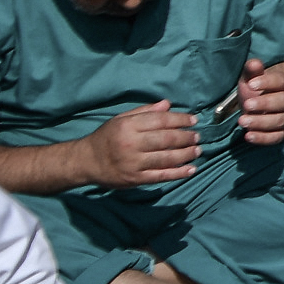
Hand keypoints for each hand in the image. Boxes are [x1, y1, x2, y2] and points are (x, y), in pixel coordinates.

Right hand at [80, 101, 201, 189]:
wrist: (86, 162)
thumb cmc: (107, 138)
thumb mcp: (121, 120)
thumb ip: (144, 112)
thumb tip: (167, 104)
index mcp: (127, 126)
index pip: (160, 120)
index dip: (180, 119)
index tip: (193, 120)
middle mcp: (131, 144)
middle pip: (166, 139)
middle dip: (186, 137)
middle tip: (197, 136)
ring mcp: (133, 163)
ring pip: (167, 158)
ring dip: (186, 154)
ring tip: (197, 150)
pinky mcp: (135, 179)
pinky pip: (161, 176)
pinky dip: (179, 173)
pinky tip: (191, 169)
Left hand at [232, 56, 283, 147]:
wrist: (275, 103)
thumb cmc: (259, 89)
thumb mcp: (254, 77)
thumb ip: (252, 71)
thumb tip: (254, 63)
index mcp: (283, 84)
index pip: (280, 81)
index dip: (267, 82)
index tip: (251, 84)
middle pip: (283, 102)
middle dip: (265, 104)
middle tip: (246, 105)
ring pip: (280, 121)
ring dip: (261, 122)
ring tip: (242, 122)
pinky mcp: (281, 132)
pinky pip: (276, 137)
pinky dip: (263, 138)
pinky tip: (248, 136)